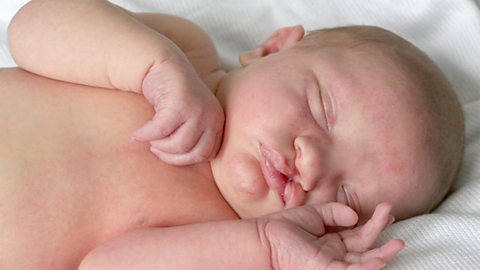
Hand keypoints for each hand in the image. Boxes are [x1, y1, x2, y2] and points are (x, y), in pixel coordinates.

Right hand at [132, 57, 223, 165]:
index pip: (206, 154)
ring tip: (148, 138)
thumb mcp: (189, 119)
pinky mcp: (180, 104)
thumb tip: (183, 167)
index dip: (184, 159)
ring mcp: (198, 110)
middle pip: (194, 154)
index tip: (167, 153)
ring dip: (158, 145)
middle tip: (155, 148)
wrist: (162, 64)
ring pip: (178, 145)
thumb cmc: (172, 97)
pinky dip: (146, 134)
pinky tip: (137, 133)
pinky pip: (160, 131)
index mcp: (217, 122)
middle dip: (171, 156)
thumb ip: (192, 138)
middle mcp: (212, 116)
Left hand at [259, 203, 403, 269]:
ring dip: (381, 254)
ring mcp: (332, 264)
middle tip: (391, 214)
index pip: (359, 233)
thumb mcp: (314, 213)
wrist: (265, 237)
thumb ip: (335, 212)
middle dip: (380, 232)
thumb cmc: (285, 227)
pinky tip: (380, 259)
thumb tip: (355, 215)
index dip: (374, 222)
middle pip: (365, 246)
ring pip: (363, 263)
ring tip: (398, 243)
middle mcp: (336, 254)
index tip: (386, 209)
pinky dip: (367, 268)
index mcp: (333, 241)